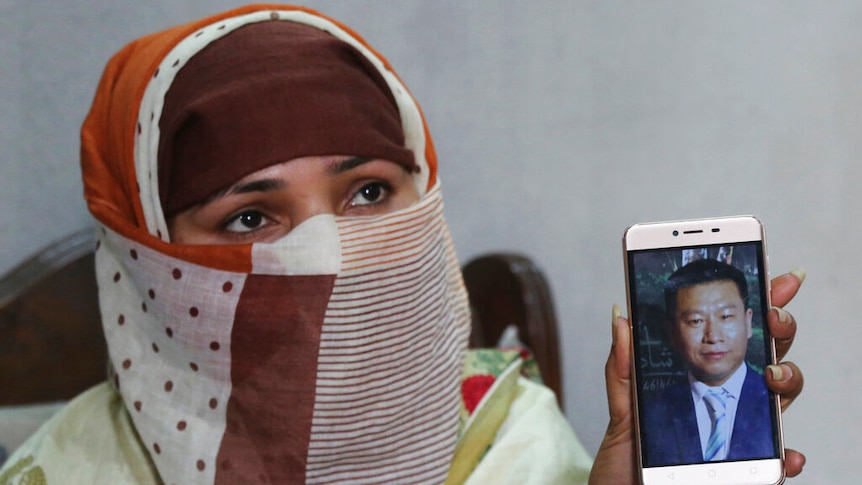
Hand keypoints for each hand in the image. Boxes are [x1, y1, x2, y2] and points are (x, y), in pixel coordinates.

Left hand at [588, 269, 806, 483]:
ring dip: (787, 382)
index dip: (761, 308)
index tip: (774, 279)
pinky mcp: (742, 473)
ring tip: (773, 375)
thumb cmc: (625, 462)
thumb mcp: (622, 410)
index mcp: (701, 383)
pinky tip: (783, 454)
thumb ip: (623, 366)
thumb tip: (620, 315)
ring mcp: (738, 439)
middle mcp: (726, 407)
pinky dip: (784, 460)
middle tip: (772, 317)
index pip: (736, 339)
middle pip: (768, 360)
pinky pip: (773, 466)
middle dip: (780, 331)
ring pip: (779, 404)